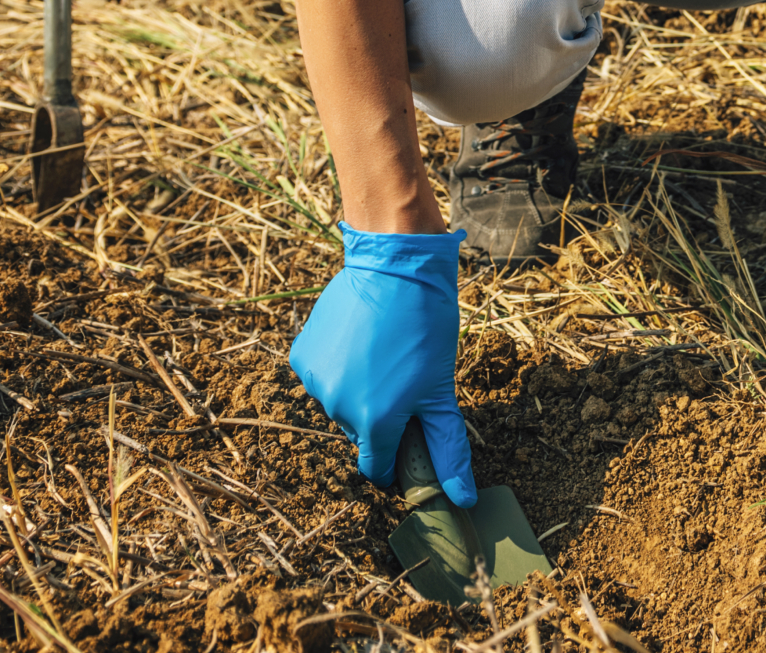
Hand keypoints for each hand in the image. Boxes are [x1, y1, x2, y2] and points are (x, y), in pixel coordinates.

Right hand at [288, 224, 477, 505]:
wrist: (394, 266)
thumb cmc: (425, 328)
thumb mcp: (441, 390)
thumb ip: (448, 449)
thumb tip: (463, 500)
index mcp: (373, 423)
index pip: (377, 467)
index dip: (395, 457)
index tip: (408, 433)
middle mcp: (336, 408)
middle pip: (360, 432)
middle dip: (380, 416)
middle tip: (402, 378)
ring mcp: (315, 380)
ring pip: (339, 403)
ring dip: (357, 390)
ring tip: (381, 354)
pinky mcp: (301, 354)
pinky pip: (321, 376)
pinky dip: (337, 367)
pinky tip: (358, 341)